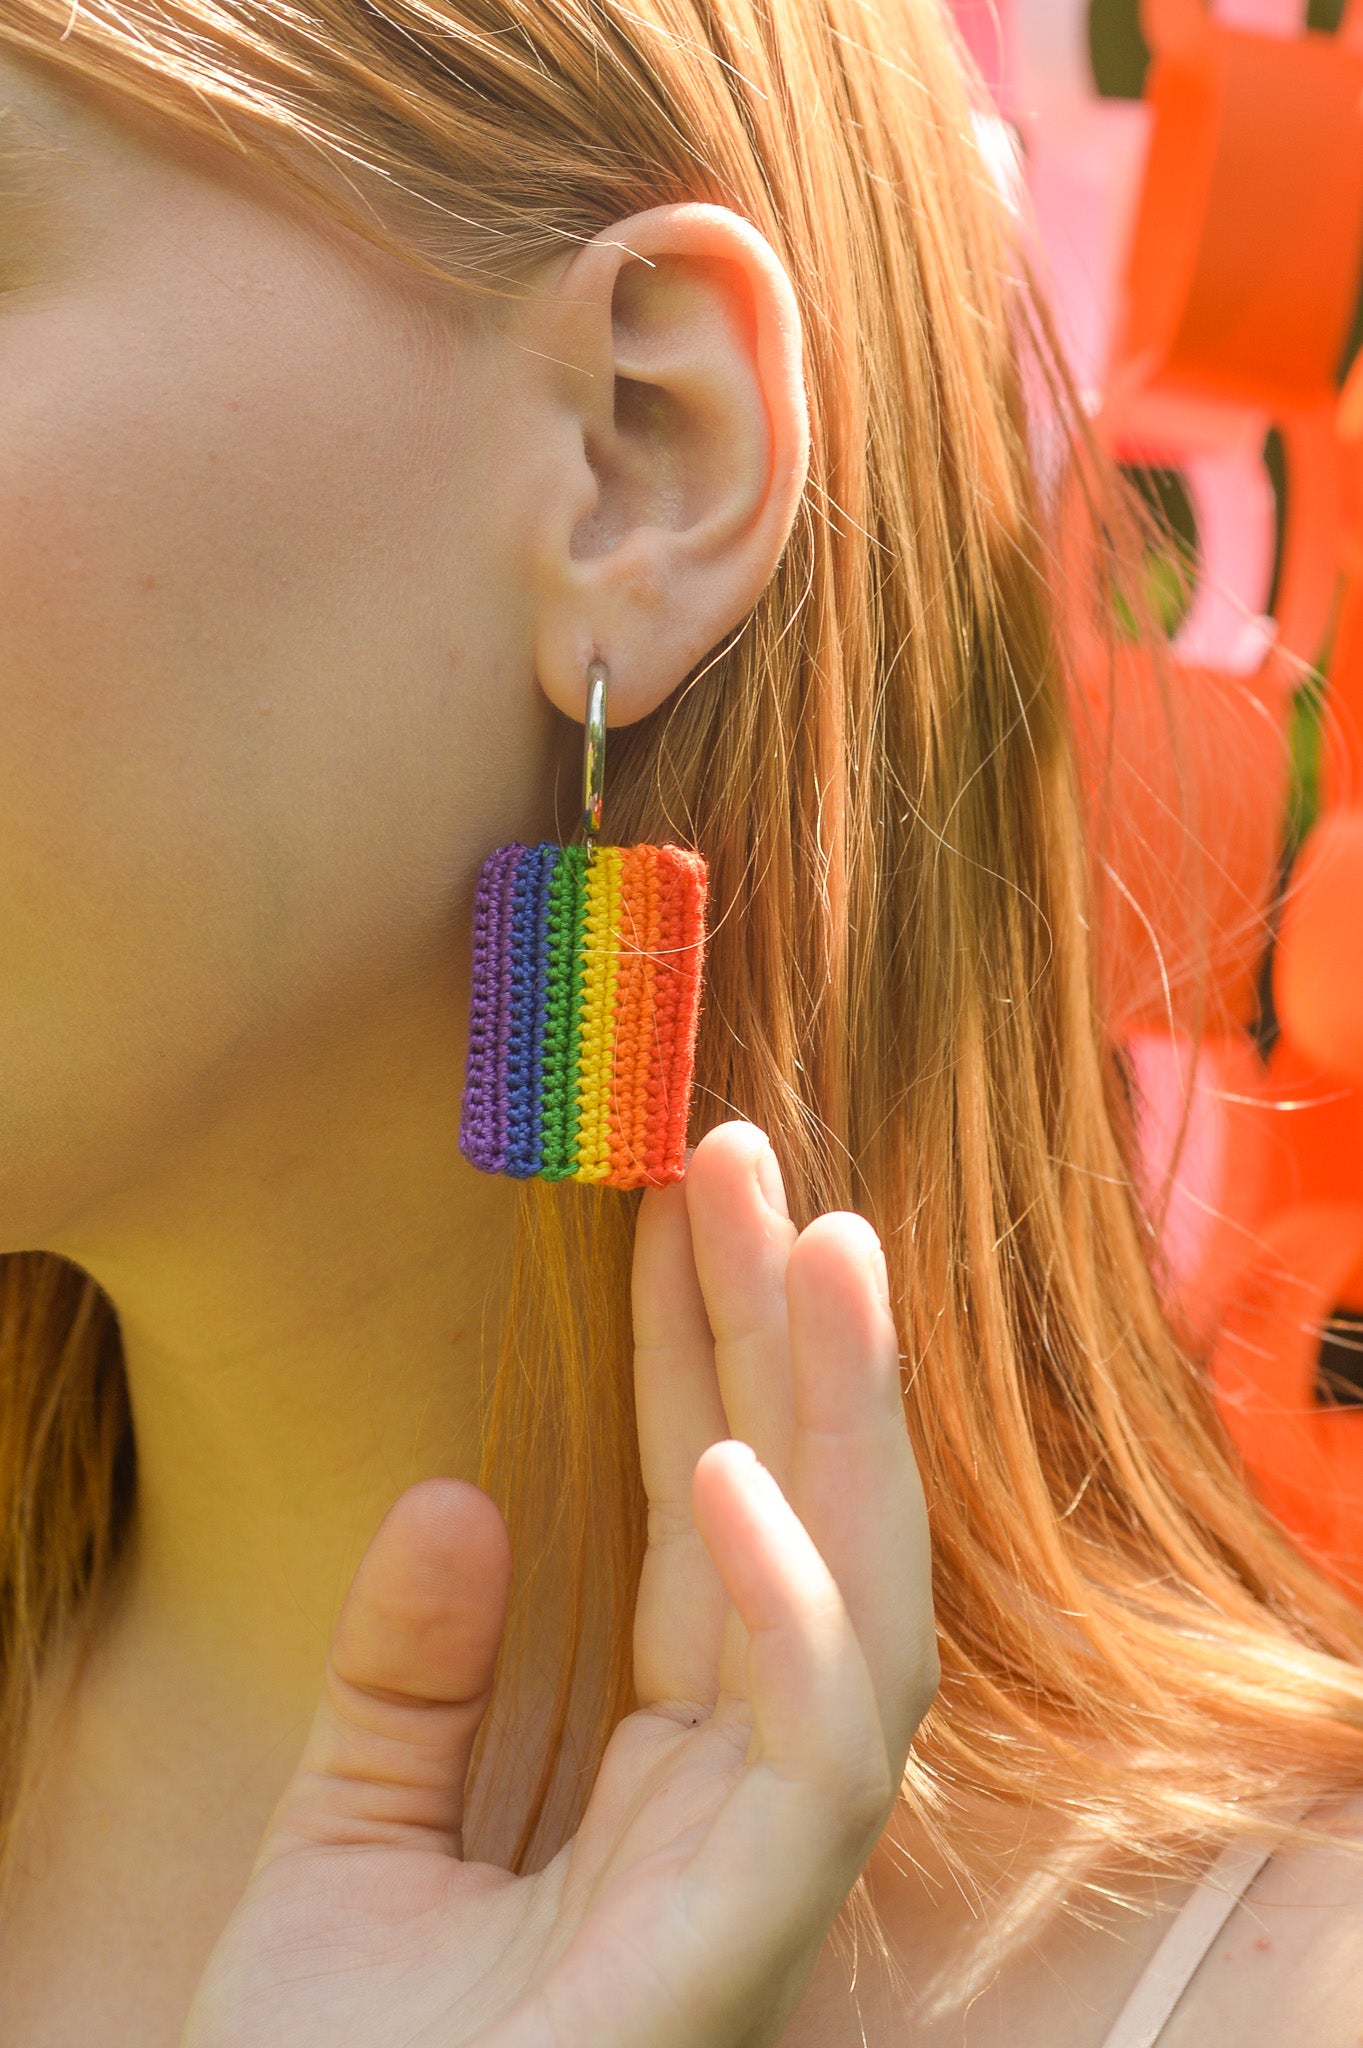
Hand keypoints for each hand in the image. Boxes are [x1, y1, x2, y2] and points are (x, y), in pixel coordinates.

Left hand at [182, 1121, 937, 2047]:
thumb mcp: (345, 1849)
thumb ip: (405, 1681)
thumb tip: (457, 1499)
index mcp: (660, 1784)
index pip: (707, 1530)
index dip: (700, 1360)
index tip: (675, 1203)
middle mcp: (733, 1816)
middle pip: (804, 1536)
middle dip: (792, 1343)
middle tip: (758, 1157)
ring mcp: (751, 1885)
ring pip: (860, 1619)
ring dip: (845, 1427)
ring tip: (814, 1243)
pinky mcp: (734, 1956)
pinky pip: (810, 1771)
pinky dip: (788, 1617)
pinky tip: (743, 1478)